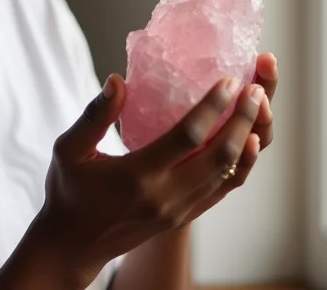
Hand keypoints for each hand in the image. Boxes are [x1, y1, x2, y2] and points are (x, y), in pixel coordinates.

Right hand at [32, 75, 264, 287]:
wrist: (72, 246)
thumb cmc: (67, 192)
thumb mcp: (69, 150)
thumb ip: (95, 115)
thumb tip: (117, 80)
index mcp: (137, 175)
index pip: (186, 137)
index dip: (212, 107)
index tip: (229, 81)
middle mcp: (165, 196)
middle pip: (218, 155)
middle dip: (242, 120)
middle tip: (257, 89)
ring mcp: (178, 211)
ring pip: (227, 174)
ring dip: (246, 139)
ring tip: (259, 108)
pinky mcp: (182, 218)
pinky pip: (222, 191)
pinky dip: (241, 166)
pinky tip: (249, 143)